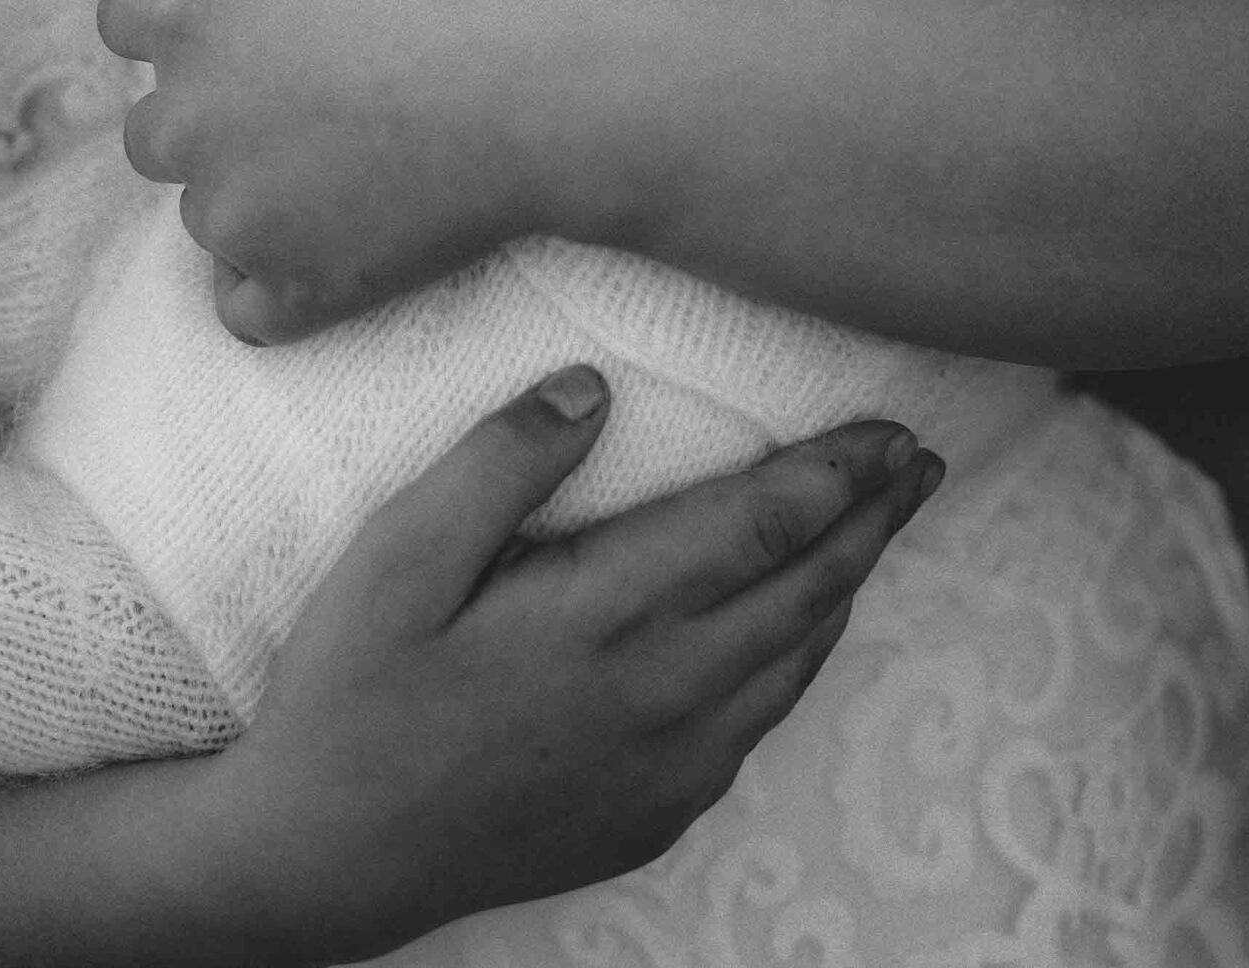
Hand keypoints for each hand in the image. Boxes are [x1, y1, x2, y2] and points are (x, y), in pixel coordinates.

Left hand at [103, 0, 620, 339]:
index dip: (181, 6)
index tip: (249, 9)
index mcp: (191, 17)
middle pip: (155, 126)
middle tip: (306, 84)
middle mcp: (189, 125)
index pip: (122, 16)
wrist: (552, 78)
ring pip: (202, 213)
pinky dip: (272, 282)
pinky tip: (329, 238)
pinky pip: (243, 307)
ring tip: (342, 156)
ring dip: (248, 189)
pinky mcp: (298, 290)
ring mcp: (240, 220)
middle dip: (209, 105)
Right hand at [197, 373, 943, 958]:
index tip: (889, 427)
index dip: (837, 471)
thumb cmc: (352, 693)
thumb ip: (499, 464)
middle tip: (922, 460)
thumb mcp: (396, 557)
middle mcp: (661, 694)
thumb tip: (594, 389)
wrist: (326, 859)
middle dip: (872, 517)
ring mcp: (668, 765)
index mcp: (605, 616)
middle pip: (806, 589)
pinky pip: (761, 717)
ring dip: (848, 581)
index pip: (761, 525)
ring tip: (881, 522)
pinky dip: (802, 652)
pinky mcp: (656, 810)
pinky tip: (801, 622)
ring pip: (796, 657)